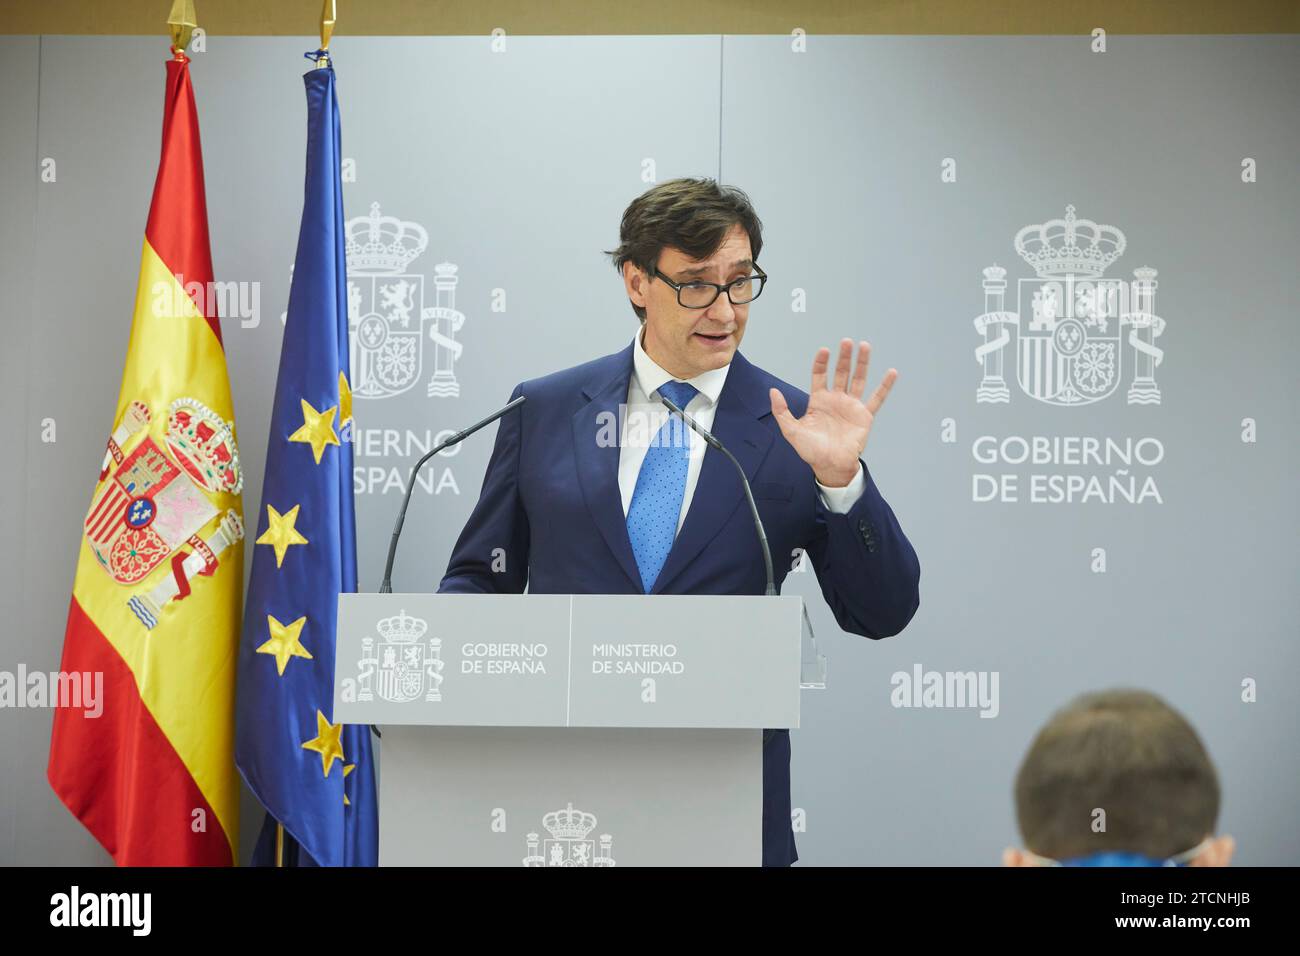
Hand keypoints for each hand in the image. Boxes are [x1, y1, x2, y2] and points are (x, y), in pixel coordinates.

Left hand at [769, 338, 896, 486]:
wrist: (830, 466)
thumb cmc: (811, 450)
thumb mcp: (791, 430)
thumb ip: (781, 411)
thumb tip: (773, 391)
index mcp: (819, 400)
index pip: (820, 375)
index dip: (821, 363)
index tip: (824, 350)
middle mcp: (836, 399)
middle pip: (841, 372)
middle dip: (844, 357)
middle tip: (847, 341)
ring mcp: (851, 406)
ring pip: (858, 379)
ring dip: (862, 363)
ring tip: (864, 346)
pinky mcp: (864, 416)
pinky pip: (877, 398)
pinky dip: (885, 386)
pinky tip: (892, 373)